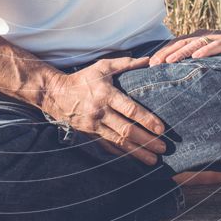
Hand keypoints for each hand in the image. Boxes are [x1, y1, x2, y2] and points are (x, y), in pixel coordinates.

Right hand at [42, 56, 166, 165]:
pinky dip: (122, 154)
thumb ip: (126, 64)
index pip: (130, 110)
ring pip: (119, 142)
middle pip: (126, 130)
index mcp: (106, 94)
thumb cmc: (83, 78)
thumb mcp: (103, 66)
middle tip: (163, 147)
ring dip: (138, 152)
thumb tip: (148, 60)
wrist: (56, 94)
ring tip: (154, 160)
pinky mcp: (90, 134)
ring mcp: (94, 126)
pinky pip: (108, 147)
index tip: (161, 129)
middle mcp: (101, 112)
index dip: (146, 120)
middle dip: (147, 141)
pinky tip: (134, 160)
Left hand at [148, 28, 220, 65]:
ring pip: (195, 43)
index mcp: (199, 39)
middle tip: (153, 65)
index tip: (150, 64)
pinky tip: (196, 56)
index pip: (176, 44)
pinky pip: (215, 46)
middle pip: (181, 42)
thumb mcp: (213, 59)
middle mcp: (206, 36)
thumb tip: (179, 77)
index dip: (163, 52)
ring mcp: (218, 38)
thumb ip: (198, 62)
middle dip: (166, 53)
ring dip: (180, 52)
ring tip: (169, 61)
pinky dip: (205, 50)